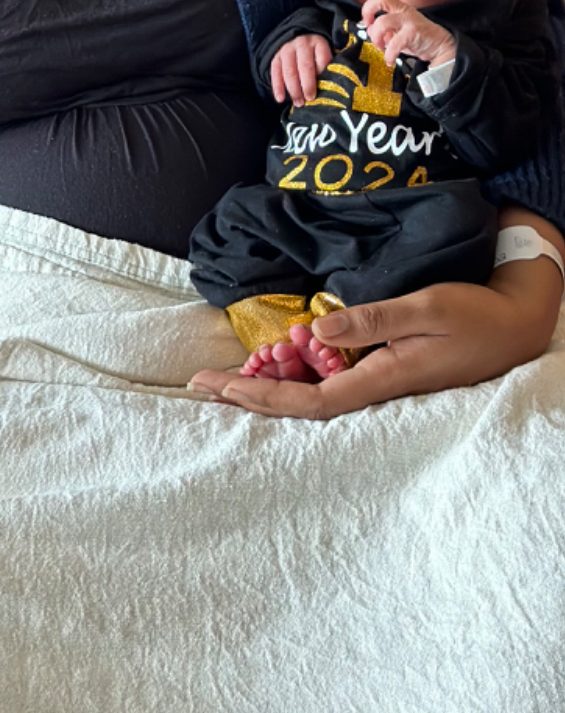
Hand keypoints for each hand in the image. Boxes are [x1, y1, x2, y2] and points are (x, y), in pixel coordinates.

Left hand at [189, 255, 561, 419]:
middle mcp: (375, 389)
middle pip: (300, 405)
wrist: (515, 325)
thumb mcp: (425, 308)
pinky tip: (272, 370)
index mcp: (382, 380)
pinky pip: (328, 382)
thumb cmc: (473, 314)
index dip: (262, 398)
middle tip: (198, 384)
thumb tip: (318, 331)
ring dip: (265, 389)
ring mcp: (379, 383)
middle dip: (247, 397)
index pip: (309, 401)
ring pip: (311, 395)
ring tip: (220, 382)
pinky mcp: (384, 371)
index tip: (222, 387)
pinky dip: (293, 377)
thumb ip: (374, 320)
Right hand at [270, 34, 332, 106]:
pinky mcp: (276, 58)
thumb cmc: (315, 55)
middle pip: (305, 66)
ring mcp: (286, 50)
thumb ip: (327, 68)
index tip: (323, 89)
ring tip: (298, 103)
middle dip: (307, 85)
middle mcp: (301, 44)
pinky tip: (280, 99)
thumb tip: (327, 88)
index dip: (322, 75)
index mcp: (318, 43)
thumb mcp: (324, 56)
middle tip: (310, 99)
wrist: (297, 42)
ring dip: (293, 89)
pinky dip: (277, 87)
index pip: (322, 59)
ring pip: (289, 71)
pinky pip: (275, 73)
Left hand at [362, 0, 454, 68]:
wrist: (440, 47)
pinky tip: (390, 60)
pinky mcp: (414, 31)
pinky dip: (389, 54)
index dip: (369, 7)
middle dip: (368, 11)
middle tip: (369, 27)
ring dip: (376, 37)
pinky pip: (394, 43)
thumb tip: (371, 31)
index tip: (367, 22)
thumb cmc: (419, 39)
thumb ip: (384, 32)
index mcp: (399, 9)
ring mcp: (409, 20)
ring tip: (380, 48)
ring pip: (383, 22)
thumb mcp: (398, 34)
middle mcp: (404, 11)